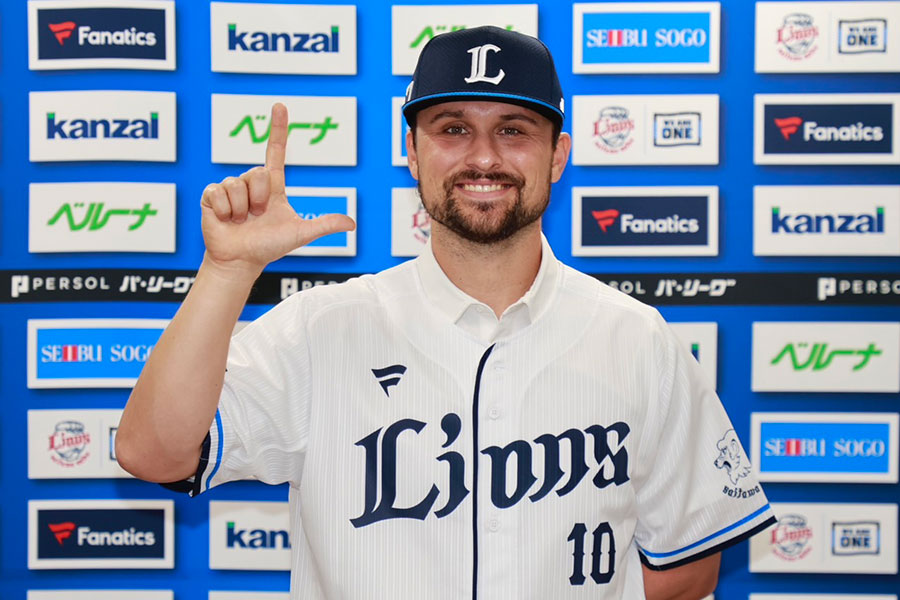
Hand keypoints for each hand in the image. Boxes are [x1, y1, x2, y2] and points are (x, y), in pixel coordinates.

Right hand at [200, 103, 355, 276]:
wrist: (242, 260)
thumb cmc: (270, 246)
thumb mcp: (300, 234)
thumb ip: (324, 225)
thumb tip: (352, 224)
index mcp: (272, 186)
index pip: (275, 151)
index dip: (278, 129)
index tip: (280, 106)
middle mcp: (251, 183)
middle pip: (258, 172)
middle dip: (259, 198)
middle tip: (257, 216)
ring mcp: (231, 188)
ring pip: (238, 184)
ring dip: (242, 208)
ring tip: (241, 220)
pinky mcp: (211, 195)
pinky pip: (219, 192)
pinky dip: (225, 211)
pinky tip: (226, 220)